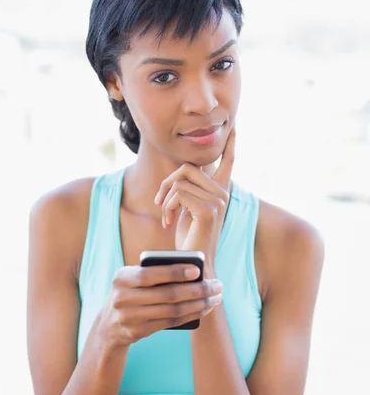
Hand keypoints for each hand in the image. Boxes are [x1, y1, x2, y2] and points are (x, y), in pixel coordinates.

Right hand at [98, 264, 222, 348]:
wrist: (108, 325)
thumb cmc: (130, 293)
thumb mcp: (132, 279)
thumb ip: (154, 273)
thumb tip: (194, 273)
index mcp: (122, 277)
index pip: (150, 274)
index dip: (175, 273)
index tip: (197, 270)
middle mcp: (122, 298)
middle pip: (167, 295)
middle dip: (197, 290)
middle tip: (217, 285)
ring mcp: (129, 318)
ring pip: (172, 311)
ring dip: (199, 304)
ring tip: (215, 298)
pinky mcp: (137, 332)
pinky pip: (170, 323)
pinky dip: (190, 315)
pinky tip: (204, 309)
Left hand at [154, 126, 235, 273]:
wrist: (193, 265)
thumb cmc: (189, 240)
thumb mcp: (187, 210)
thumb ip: (189, 191)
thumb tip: (182, 175)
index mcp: (220, 193)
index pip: (228, 163)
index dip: (230, 146)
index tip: (235, 129)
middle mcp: (222, 194)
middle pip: (188, 167)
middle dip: (167, 183)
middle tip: (158, 202)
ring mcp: (218, 202)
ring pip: (180, 181)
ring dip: (165, 199)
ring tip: (164, 217)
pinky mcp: (208, 211)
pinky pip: (178, 194)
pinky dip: (166, 207)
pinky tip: (167, 223)